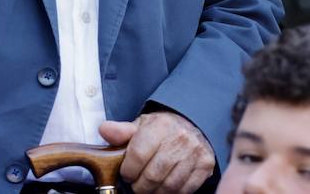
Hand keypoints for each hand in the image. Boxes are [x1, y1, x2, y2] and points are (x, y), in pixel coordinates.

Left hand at [99, 111, 214, 193]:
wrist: (192, 123)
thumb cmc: (162, 128)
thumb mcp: (142, 125)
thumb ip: (122, 131)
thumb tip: (104, 130)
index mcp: (160, 126)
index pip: (138, 155)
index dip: (128, 170)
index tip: (126, 174)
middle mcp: (180, 138)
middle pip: (153, 175)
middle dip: (140, 186)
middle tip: (137, 185)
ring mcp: (195, 152)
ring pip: (169, 185)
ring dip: (155, 192)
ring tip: (149, 188)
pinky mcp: (206, 165)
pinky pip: (186, 189)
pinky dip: (173, 193)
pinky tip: (165, 187)